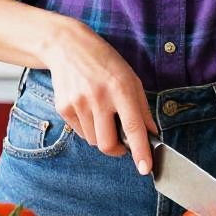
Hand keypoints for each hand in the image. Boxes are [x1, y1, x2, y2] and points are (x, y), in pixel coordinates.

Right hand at [40, 16, 158, 173]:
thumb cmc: (105, 62)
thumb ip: (142, 108)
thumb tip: (151, 135)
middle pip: (108, 144)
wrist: (68, 47)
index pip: (133, 127)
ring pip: (94, 141)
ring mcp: (78, 103)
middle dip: (117, 150)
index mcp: (120, 88)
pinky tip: (89, 108)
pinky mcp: (63, 108)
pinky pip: (80, 133)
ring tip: (103, 113)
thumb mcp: (130, 78)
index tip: (145, 169)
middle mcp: (98, 97)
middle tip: (122, 142)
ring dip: (102, 136)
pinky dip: (89, 128)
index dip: (140, 151)